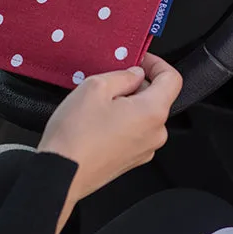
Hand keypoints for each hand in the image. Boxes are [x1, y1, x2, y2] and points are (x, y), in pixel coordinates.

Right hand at [38, 53, 181, 233]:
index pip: (172, 79)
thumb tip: (135, 74)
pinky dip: (122, 121)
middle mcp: (155, 133)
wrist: (61, 174)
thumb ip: (122, 75)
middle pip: (156, 97)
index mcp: (152, 112)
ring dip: (127, 103)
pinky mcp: (131, 160)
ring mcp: (144, 149)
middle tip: (109, 80)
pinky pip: (134, 131)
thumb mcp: (95, 87)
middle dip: (136, 84)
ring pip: (143, 114)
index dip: (157, 64)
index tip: (140, 59)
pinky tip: (97, 121)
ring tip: (98, 104)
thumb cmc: (75, 134)